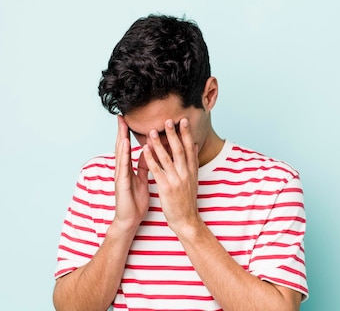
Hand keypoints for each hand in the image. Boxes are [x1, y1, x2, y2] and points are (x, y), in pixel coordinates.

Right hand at [113, 115, 149, 229]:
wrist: (129, 219)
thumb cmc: (135, 200)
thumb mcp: (142, 179)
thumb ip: (143, 166)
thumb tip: (146, 152)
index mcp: (128, 168)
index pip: (128, 147)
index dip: (127, 133)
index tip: (128, 119)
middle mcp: (122, 170)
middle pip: (121, 147)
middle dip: (121, 131)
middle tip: (121, 116)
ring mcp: (120, 175)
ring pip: (121, 154)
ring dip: (121, 139)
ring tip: (122, 125)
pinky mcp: (121, 183)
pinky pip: (123, 166)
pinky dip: (124, 154)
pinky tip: (125, 145)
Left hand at [142, 118, 200, 233]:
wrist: (186, 220)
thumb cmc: (187, 199)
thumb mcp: (193, 179)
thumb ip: (192, 161)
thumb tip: (194, 145)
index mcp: (192, 171)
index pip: (190, 148)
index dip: (186, 134)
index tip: (183, 121)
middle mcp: (186, 174)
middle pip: (179, 150)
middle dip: (173, 134)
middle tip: (168, 120)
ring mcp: (176, 181)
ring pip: (166, 158)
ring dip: (159, 144)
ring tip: (152, 132)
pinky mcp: (166, 188)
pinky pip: (157, 171)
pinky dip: (150, 159)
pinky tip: (144, 151)